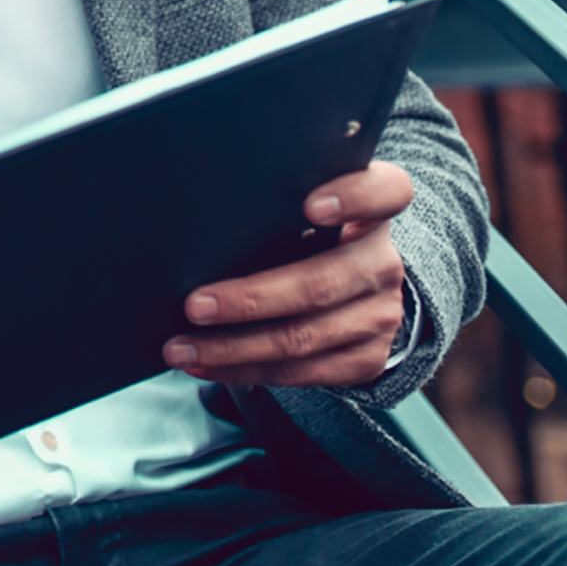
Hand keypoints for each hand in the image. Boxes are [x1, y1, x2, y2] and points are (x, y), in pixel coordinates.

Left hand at [163, 161, 413, 386]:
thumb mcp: (302, 212)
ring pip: (303, 338)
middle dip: (250, 299)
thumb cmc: (307, 238)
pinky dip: (246, 371)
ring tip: (182, 349)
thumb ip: (274, 207)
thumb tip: (195, 225)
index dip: (353, 197)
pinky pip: (302, 373)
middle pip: (320, 284)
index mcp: (371, 213)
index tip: (310, 205)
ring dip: (233, 348)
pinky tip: (208, 366)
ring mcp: (380, 315)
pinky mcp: (368, 358)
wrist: (357, 292)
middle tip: (194, 305)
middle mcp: (383, 263)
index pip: (385, 193)